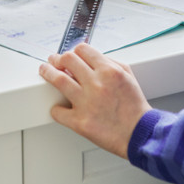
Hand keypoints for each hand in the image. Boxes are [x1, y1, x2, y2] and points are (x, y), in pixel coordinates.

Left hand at [38, 43, 150, 158]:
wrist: (139, 133)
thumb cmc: (134, 107)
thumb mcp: (128, 75)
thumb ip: (110, 62)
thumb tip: (91, 57)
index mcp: (109, 71)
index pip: (83, 49)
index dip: (74, 51)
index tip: (70, 56)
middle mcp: (96, 84)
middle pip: (67, 59)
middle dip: (57, 59)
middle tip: (54, 62)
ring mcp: (86, 103)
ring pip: (58, 80)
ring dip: (48, 73)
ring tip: (44, 71)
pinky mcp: (80, 122)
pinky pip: (58, 111)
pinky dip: (56, 109)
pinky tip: (58, 107)